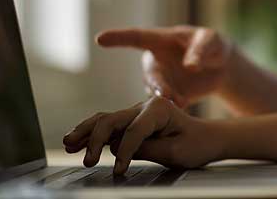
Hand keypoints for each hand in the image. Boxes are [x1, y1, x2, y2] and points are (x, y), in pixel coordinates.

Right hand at [62, 97, 220, 174]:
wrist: (208, 138)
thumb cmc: (197, 144)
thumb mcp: (176, 151)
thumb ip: (147, 148)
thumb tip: (120, 149)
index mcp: (159, 108)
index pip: (134, 131)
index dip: (124, 151)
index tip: (119, 170)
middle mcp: (145, 106)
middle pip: (112, 120)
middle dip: (96, 139)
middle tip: (88, 161)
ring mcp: (137, 113)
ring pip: (104, 119)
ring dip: (85, 132)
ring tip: (68, 143)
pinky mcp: (132, 122)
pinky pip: (107, 126)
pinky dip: (90, 133)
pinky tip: (74, 142)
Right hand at [97, 26, 232, 107]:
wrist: (221, 68)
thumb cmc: (213, 45)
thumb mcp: (211, 41)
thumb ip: (200, 50)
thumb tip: (190, 66)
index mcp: (161, 40)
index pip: (137, 37)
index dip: (118, 38)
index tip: (100, 38)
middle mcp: (155, 61)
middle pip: (150, 74)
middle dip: (157, 85)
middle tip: (166, 95)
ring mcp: (160, 80)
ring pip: (155, 92)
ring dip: (165, 99)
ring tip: (181, 102)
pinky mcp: (168, 97)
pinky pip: (163, 105)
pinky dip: (172, 109)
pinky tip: (182, 109)